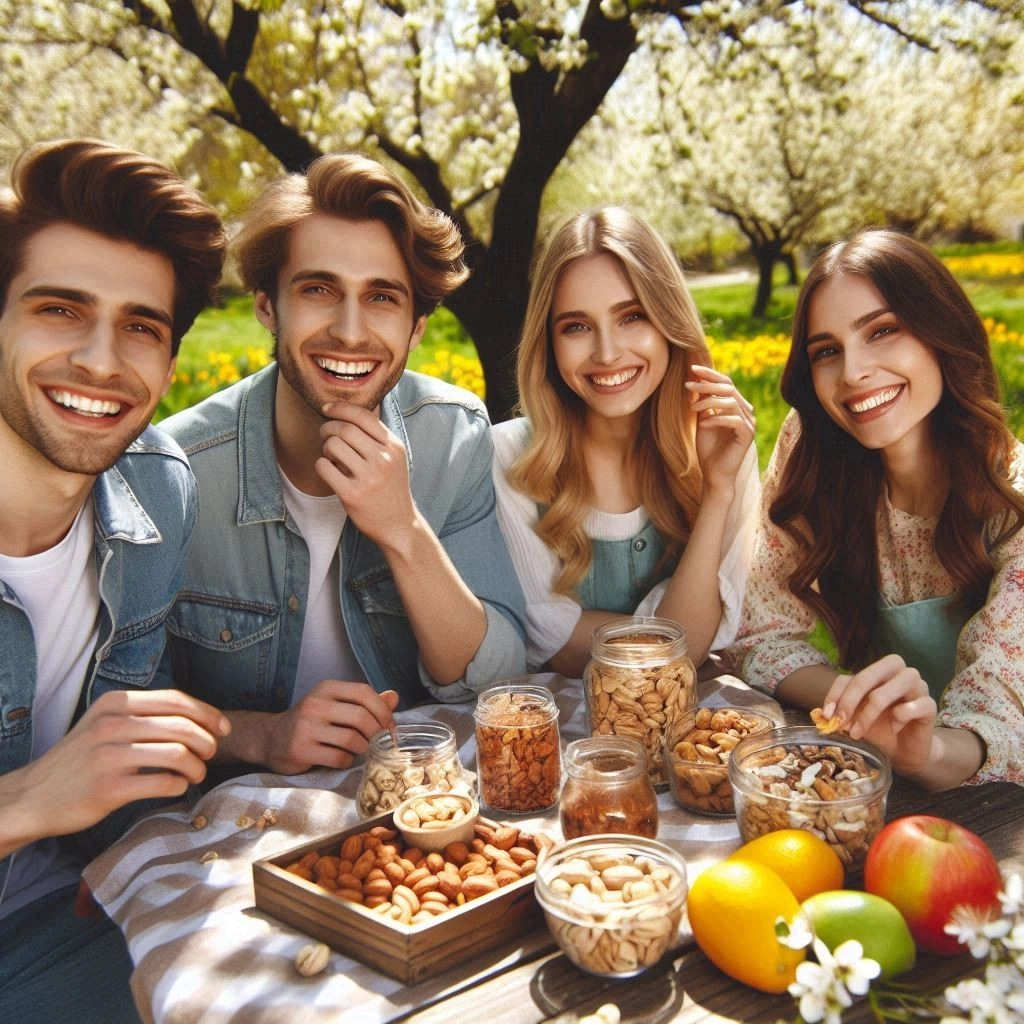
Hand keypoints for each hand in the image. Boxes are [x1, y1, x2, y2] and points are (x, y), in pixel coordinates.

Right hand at [13, 689, 229, 839]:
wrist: (33, 797)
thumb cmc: (80, 760)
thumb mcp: (105, 723)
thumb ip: (143, 715)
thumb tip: (198, 717)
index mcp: (115, 703)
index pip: (176, 700)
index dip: (207, 713)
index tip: (223, 728)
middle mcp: (112, 724)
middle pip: (183, 725)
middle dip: (207, 741)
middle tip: (210, 756)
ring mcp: (109, 756)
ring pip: (178, 753)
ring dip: (197, 766)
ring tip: (196, 775)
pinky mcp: (109, 788)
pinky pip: (163, 783)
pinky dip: (179, 786)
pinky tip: (176, 788)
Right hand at [266, 681, 399, 773]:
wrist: (271, 738)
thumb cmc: (312, 721)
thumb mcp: (336, 705)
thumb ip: (365, 702)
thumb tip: (394, 697)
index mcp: (327, 688)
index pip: (364, 692)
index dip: (383, 710)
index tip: (391, 726)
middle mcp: (315, 704)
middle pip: (361, 717)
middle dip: (377, 733)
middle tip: (381, 743)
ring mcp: (306, 727)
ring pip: (352, 740)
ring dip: (363, 749)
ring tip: (360, 750)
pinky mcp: (300, 749)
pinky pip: (338, 758)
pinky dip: (347, 762)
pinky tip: (342, 759)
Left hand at [316, 402, 416, 547]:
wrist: (399, 525)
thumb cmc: (391, 489)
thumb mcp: (395, 459)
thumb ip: (377, 437)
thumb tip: (348, 411)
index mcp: (393, 447)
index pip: (363, 416)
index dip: (340, 408)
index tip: (327, 408)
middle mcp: (383, 459)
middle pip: (343, 429)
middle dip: (327, 428)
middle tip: (324, 435)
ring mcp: (368, 478)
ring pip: (332, 446)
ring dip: (325, 448)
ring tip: (331, 457)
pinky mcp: (352, 494)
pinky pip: (324, 467)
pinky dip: (321, 466)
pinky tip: (329, 471)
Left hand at [686, 365, 755, 496]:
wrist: (714, 474)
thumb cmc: (708, 449)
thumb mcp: (702, 420)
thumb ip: (702, 403)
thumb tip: (695, 381)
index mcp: (736, 406)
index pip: (726, 383)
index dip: (710, 374)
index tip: (691, 369)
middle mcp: (745, 412)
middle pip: (729, 388)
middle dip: (706, 385)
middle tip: (687, 385)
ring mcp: (749, 423)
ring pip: (731, 401)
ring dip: (708, 402)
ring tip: (691, 408)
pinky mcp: (747, 435)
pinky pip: (733, 420)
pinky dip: (716, 419)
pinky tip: (703, 424)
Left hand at [823, 654, 937, 775]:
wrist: (904, 750)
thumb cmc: (879, 728)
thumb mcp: (856, 717)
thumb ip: (842, 708)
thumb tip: (823, 713)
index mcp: (879, 671)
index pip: (850, 676)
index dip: (836, 696)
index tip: (827, 716)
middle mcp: (899, 672)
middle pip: (869, 675)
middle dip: (850, 700)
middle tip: (841, 724)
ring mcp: (918, 686)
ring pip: (890, 689)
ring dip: (870, 712)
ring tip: (861, 731)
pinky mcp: (930, 706)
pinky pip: (915, 705)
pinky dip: (900, 717)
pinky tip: (894, 728)